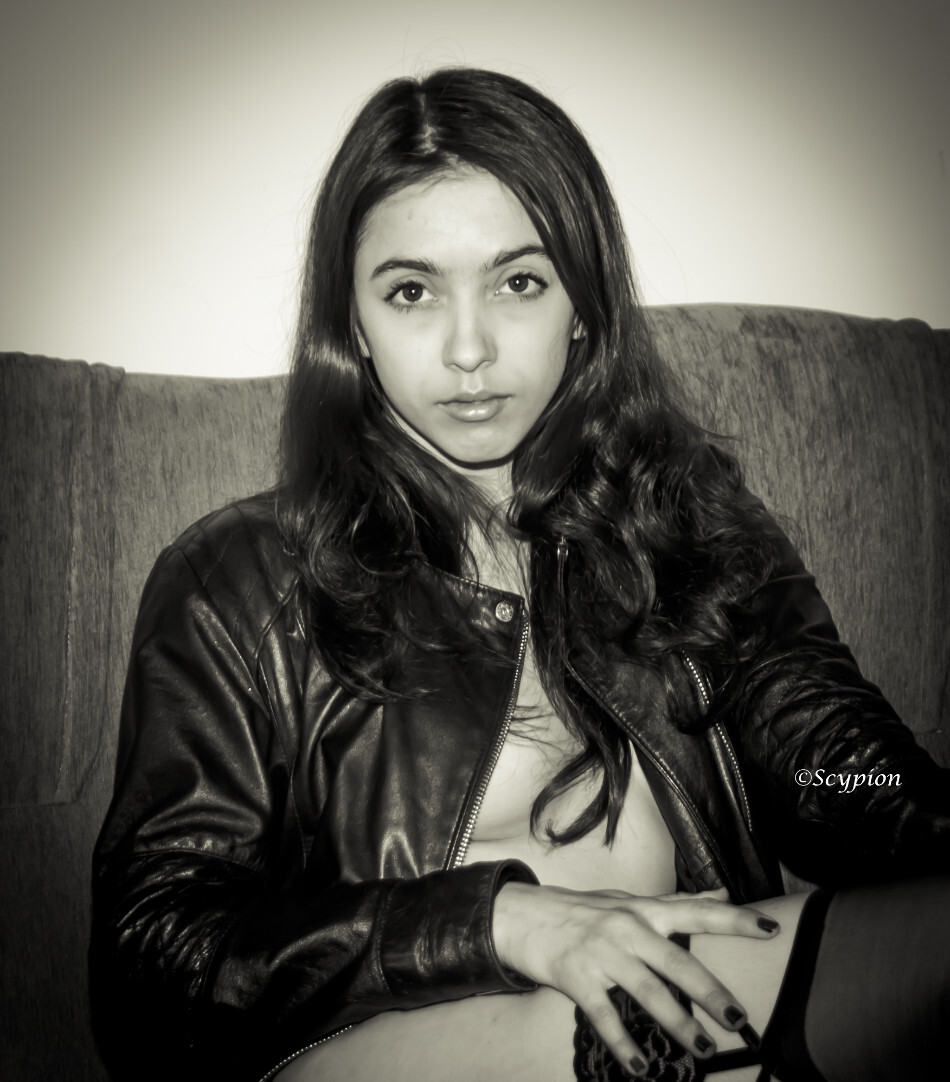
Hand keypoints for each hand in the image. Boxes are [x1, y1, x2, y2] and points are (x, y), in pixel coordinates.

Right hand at [492, 883, 778, 1075]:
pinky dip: (624, 1044)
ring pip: (647, 991)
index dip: (735, 919)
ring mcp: (602, 953)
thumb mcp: (629, 900)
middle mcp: (627, 927)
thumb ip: (676, 903)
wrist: (521, 915)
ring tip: (703, 1049)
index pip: (697, 910)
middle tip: (738, 1018)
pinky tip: (641, 1067)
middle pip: (677, 960)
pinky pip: (604, 1016)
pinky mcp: (577, 978)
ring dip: (677, 1022)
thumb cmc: (582, 910)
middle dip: (709, 991)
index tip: (770, 928)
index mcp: (644, 909)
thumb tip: (723, 894)